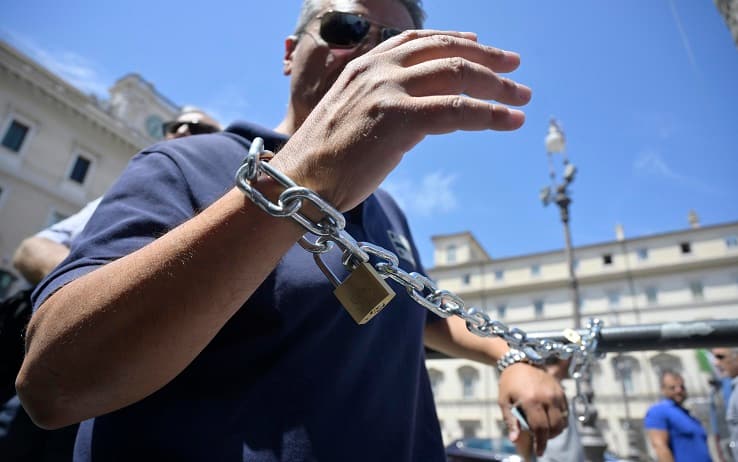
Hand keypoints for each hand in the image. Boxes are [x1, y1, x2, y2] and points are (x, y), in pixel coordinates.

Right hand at [273, 30, 531, 211]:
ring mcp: (388, 91)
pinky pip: (456, 110)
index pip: (422, 41)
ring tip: (522, 98)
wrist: (298, 183)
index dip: (459, 41)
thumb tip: (426, 110)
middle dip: (489, 61)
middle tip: (516, 70)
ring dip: (497, 87)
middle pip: (448, 53)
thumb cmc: (325, 160)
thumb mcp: (355, 115)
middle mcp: (379, 68)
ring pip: (458, 77)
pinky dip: (490, 114)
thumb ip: (389, 102)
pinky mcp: (398, 119)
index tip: (485, 48)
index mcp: (367, 64)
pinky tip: (511, 120)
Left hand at [498, 362, 568, 455]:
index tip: (539, 452)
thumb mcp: (504, 401)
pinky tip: (550, 420)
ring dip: (555, 430)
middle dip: (548, 438)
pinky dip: (561, 420)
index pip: (540, 428)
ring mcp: (556, 394)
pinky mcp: (561, 391)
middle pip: (554, 427)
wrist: (520, 361)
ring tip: (544, 430)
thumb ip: (510, 421)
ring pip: (563, 421)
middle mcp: (547, 397)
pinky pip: (566, 412)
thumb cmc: (509, 383)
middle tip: (539, 439)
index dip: (540, 443)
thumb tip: (514, 439)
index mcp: (531, 400)